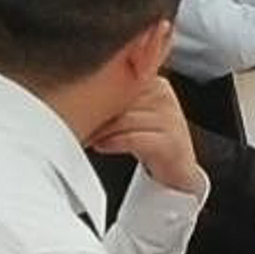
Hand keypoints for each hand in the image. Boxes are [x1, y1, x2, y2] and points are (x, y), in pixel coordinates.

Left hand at [88, 77, 202, 196]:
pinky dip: (113, 143)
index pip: (119, 82)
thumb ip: (115, 102)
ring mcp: (170, 119)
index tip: (76, 109)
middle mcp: (165, 97)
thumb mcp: (133, 115)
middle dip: (95, 115)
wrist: (178, 171)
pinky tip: (102, 146)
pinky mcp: (170, 142)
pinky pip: (133, 138)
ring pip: (123, 119)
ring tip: (88, 138)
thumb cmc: (151, 141)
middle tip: (77, 125)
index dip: (95, 97)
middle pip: (119, 100)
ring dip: (100, 132)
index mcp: (156, 84)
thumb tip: (80, 97)